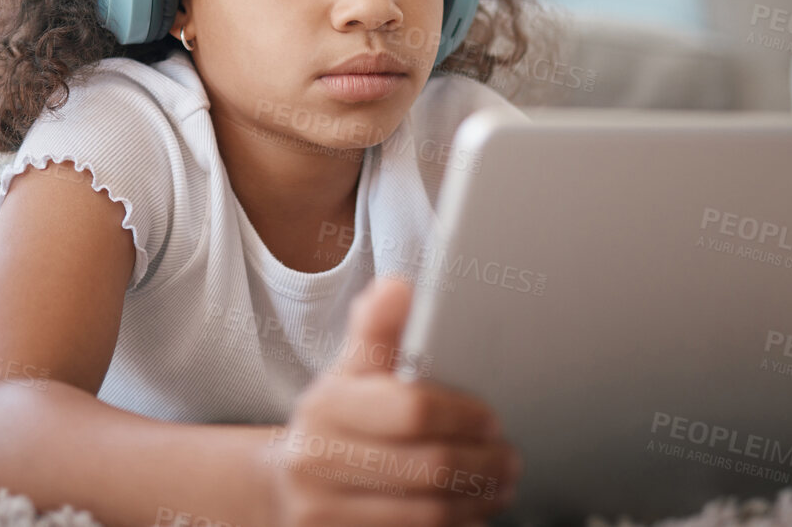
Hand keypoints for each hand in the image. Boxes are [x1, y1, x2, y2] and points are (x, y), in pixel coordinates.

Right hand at [266, 276, 520, 525]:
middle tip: (509, 458)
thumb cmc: (334, 423)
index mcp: (326, 408)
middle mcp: (316, 464)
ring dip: (477, 502)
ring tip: (499, 485)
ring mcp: (324, 516)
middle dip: (483, 464)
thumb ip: (377, 331)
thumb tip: (399, 287)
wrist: (283, 488)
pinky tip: (470, 514)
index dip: (464, 416)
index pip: (412, 411)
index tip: (491, 419)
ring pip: (429, 516)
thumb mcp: (348, 373)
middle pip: (429, 468)